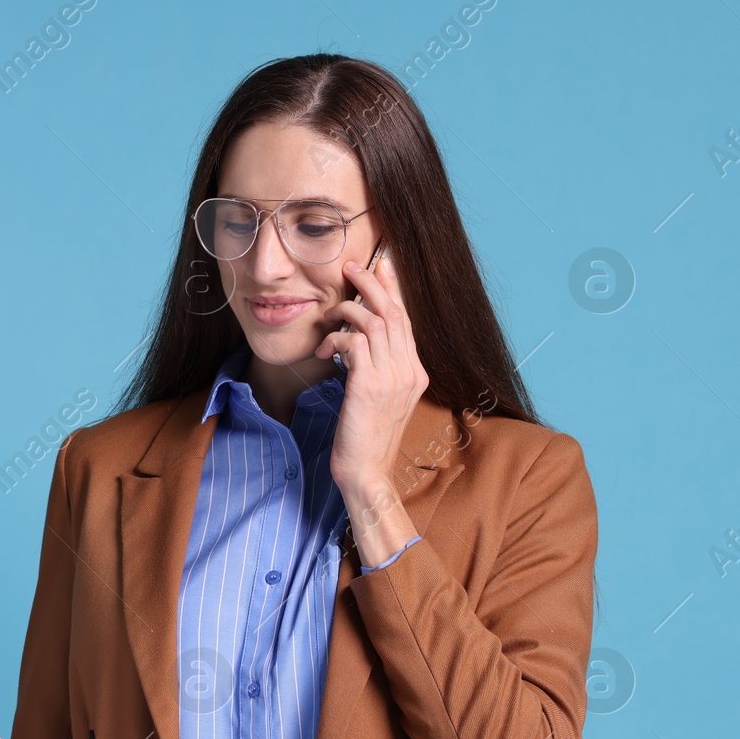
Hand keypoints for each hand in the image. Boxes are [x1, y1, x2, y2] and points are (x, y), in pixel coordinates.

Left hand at [315, 254, 428, 492]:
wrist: (366, 472)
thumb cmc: (366, 438)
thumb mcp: (378, 399)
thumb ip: (376, 370)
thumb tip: (356, 344)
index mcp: (415, 373)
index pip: (406, 320)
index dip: (393, 289)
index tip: (381, 266)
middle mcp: (409, 371)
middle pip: (394, 312)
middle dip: (372, 284)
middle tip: (352, 267)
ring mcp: (392, 378)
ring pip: (374, 322)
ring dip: (348, 309)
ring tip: (331, 312)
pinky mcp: (369, 385)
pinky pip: (353, 343)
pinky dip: (336, 338)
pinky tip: (325, 350)